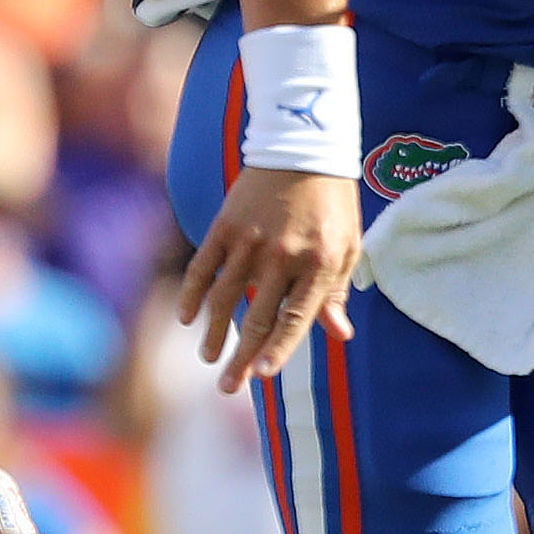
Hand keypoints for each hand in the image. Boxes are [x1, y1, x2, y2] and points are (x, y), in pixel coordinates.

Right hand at [178, 166, 361, 392]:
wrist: (304, 147)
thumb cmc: (332, 203)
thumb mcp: (347, 246)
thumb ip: (337, 291)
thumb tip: (340, 335)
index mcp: (319, 264)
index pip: (296, 318)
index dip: (279, 349)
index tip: (263, 374)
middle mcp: (284, 255)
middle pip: (258, 318)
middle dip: (242, 357)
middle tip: (228, 386)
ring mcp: (251, 241)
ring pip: (226, 298)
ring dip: (213, 332)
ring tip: (208, 357)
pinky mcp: (227, 225)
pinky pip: (204, 266)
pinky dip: (193, 294)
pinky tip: (186, 318)